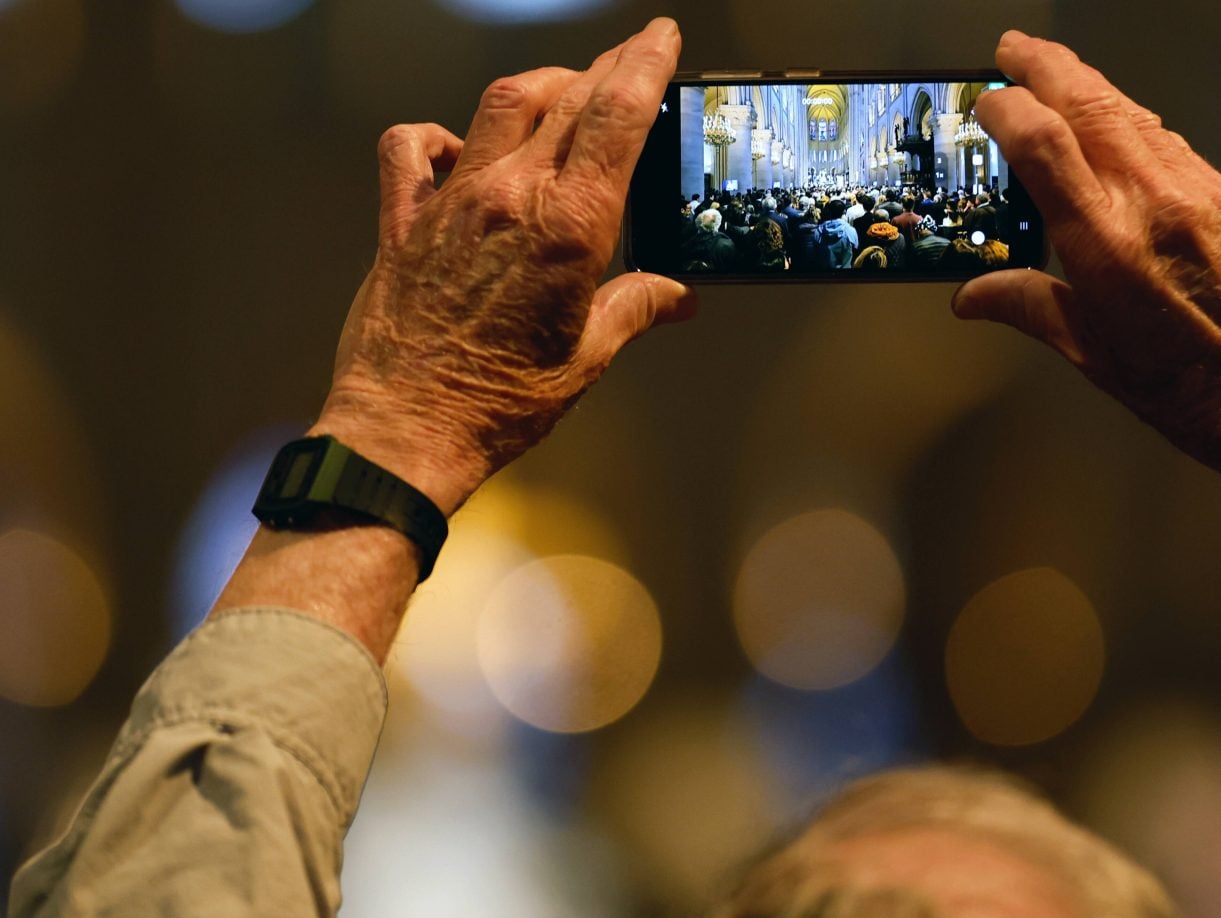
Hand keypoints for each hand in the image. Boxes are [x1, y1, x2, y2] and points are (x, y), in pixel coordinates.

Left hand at [314, 18, 695, 513]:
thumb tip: (676, 298)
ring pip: (498, 104)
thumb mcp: (587, 356)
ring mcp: (450, 203)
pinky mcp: (401, 221)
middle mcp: (509, 198)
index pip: (615, 116)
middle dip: (605, 68)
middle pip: (565, 97)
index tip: (660, 38)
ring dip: (539, 86)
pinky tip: (455, 150)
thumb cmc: (498, 404)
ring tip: (562, 90)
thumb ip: (635, 309)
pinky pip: (410, 147)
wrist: (407, 432)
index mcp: (568, 228)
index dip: (643, 64)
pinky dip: (436, 135)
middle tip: (629, 58)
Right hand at [954, 31, 1220, 478]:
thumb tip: (975, 296)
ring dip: (1093, 92)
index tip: (989, 100)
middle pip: (1090, 104)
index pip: (1042, 142)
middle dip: (1047, 67)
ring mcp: (1206, 194)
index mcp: (1106, 246)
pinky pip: (1180, 148)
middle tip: (1016, 51)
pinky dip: (1142, 131)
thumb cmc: (1199, 397)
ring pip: (1137, 118)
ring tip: (1064, 82)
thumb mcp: (1096, 355)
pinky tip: (1130, 139)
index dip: (1007, 108)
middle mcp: (1155, 204)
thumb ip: (1031, 308)